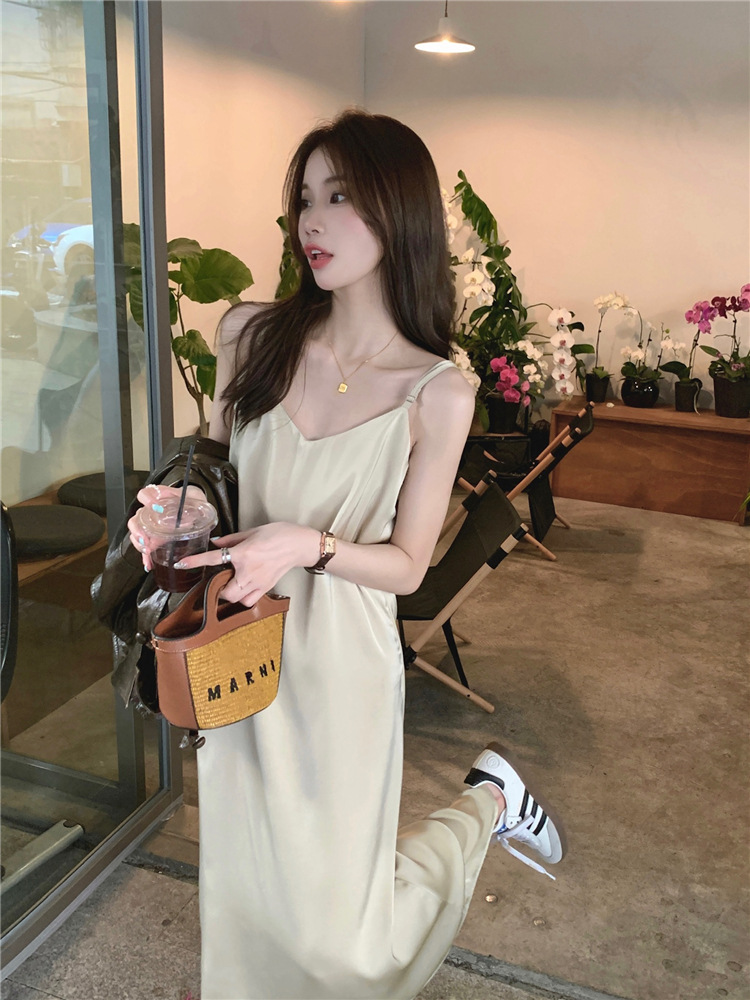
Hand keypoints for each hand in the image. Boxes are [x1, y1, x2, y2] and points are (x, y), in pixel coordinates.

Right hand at [127, 483, 206, 570]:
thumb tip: (180, 512)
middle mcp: (151, 512)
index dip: (146, 499)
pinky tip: (149, 563)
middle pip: (136, 519)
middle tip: (145, 538)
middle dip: (137, 529)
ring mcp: (151, 525)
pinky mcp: (154, 537)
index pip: (145, 494)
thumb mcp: (193, 497)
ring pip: (137, 534)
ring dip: (140, 544)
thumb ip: (187, 501)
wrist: (196, 509)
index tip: (152, 506)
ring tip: (147, 551)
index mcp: (158, 498)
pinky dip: (146, 556)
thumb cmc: (192, 501)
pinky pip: (146, 546)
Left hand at [173, 522, 319, 606]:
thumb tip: (215, 543)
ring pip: (236, 599)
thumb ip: (231, 540)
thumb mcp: (252, 532)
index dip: (195, 561)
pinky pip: (249, 601)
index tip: (182, 563)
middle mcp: (249, 572)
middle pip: (224, 591)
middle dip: (218, 588)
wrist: (300, 544)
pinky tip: (244, 590)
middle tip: (219, 580)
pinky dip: (243, 599)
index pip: (214, 559)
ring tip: (232, 585)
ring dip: (230, 595)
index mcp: (243, 554)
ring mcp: (258, 583)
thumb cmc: (279, 534)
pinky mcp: (266, 588)